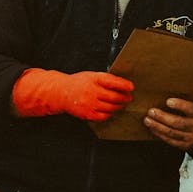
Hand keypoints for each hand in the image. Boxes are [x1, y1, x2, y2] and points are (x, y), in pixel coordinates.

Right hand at [12, 69, 133, 121]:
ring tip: (121, 104)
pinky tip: (110, 110)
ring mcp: (89, 103)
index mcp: (93, 79)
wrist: (61, 92)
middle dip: (124, 98)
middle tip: (128, 97)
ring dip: (119, 106)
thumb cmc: (78, 83)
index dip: (124, 85)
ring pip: (111, 107)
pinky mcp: (87, 114)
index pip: (113, 82)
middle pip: (114, 97)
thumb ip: (105, 80)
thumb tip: (123, 85)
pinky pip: (104, 116)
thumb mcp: (91, 76)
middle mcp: (91, 91)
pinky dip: (109, 113)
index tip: (131, 87)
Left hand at [144, 97, 192, 149]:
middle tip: (151, 111)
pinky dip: (160, 134)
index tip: (168, 101)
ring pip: (172, 133)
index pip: (192, 109)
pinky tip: (153, 128)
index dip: (180, 105)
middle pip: (178, 123)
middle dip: (162, 117)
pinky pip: (170, 140)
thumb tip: (168, 92)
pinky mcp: (185, 146)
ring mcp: (191, 138)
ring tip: (147, 120)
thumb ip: (188, 103)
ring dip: (157, 126)